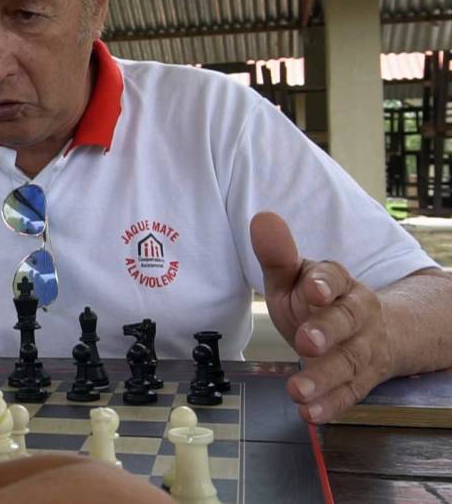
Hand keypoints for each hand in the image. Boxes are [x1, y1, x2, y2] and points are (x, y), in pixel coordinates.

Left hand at [250, 211, 393, 423]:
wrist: (372, 330)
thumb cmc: (318, 300)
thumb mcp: (296, 277)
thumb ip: (278, 255)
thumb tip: (262, 219)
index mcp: (338, 283)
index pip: (336, 277)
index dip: (324, 283)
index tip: (312, 288)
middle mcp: (356, 315)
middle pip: (346, 321)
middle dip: (327, 331)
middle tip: (305, 341)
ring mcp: (362, 348)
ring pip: (349, 362)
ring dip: (324, 377)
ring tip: (297, 390)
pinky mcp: (360, 379)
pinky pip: (349, 393)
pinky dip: (330, 405)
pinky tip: (309, 413)